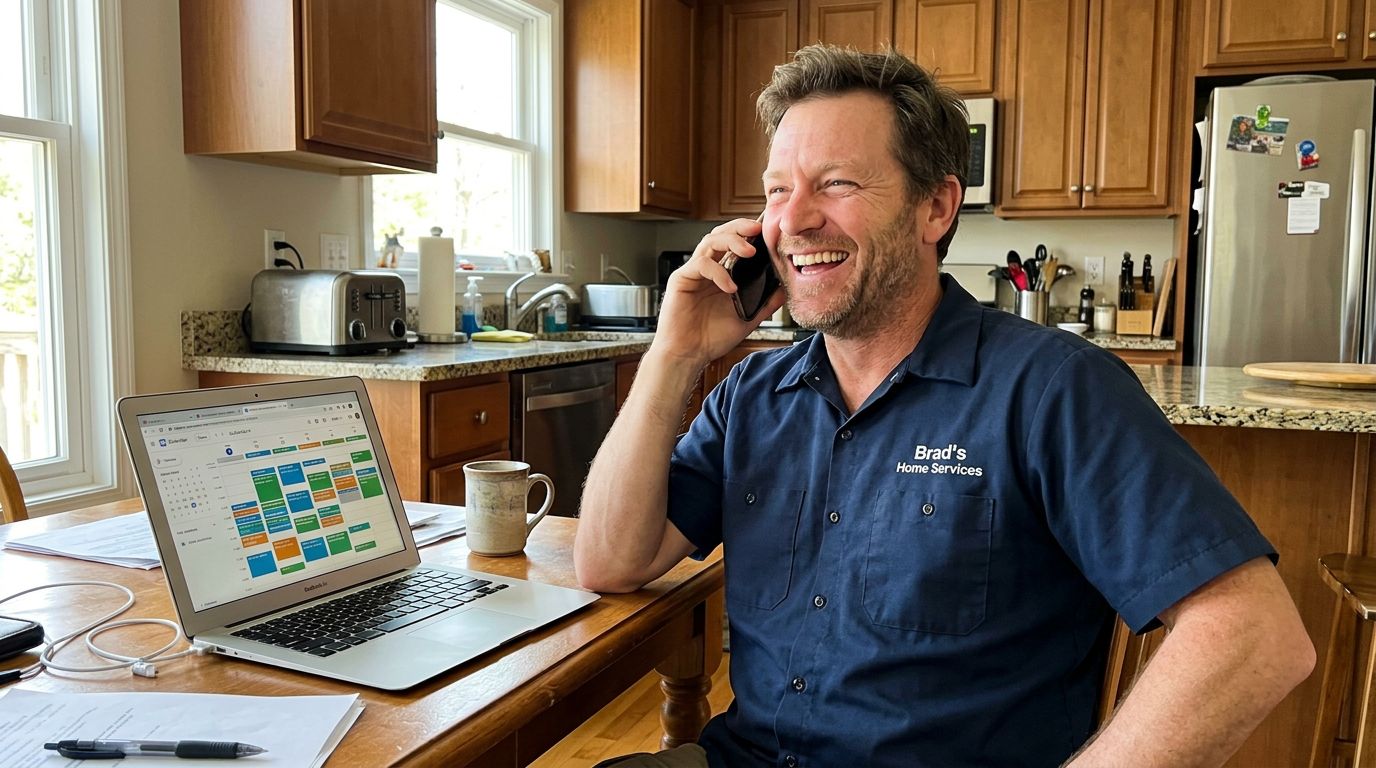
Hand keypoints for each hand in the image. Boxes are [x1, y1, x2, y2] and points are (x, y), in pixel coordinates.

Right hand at [651, 218, 786, 368]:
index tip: (767, 231)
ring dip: (731, 241)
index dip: (748, 233)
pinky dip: (718, 272)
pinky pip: (700, 265)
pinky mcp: (681, 280)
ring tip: (749, 251)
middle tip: (758, 229)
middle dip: (740, 227)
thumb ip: (765, 303)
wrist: (689, 355)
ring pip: (710, 241)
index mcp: (721, 273)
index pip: (733, 243)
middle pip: (720, 234)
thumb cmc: (710, 338)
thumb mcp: (747, 318)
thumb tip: (784, 288)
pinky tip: (730, 287)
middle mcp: (707, 269)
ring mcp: (693, 273)